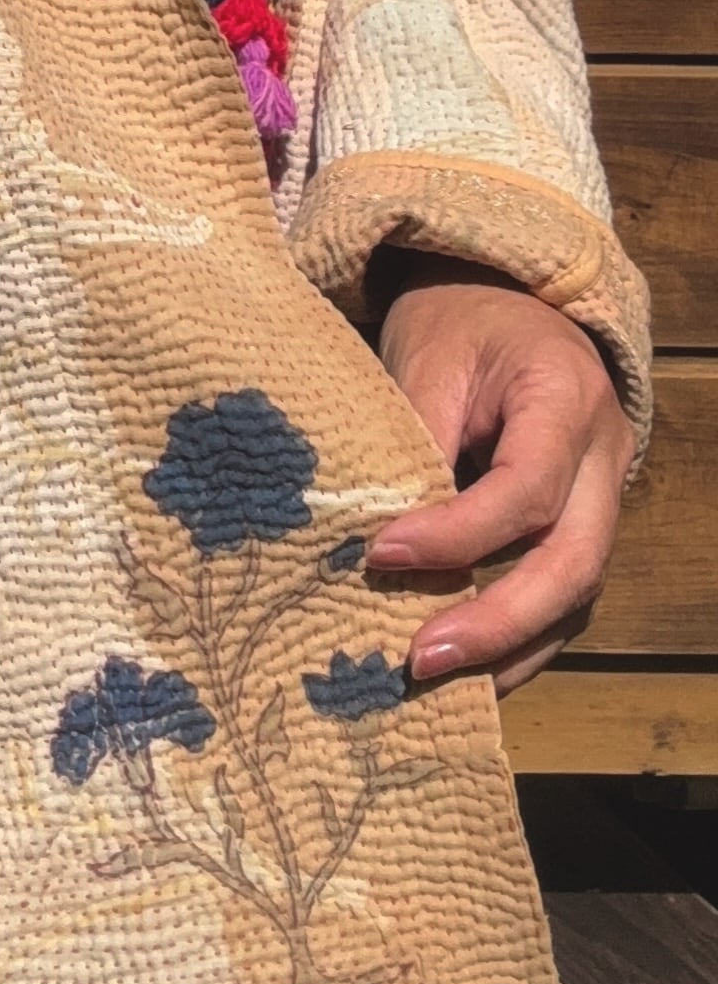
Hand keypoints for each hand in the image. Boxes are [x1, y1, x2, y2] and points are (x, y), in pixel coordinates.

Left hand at [366, 254, 635, 695]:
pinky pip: (564, 595)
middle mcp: (603, 456)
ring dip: (510, 646)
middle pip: (574, 561)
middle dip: (498, 621)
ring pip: (577, 592)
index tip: (380, 554)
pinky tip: (468, 673)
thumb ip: (414, 440)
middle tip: (420, 658)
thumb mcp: (427, 357)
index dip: (457, 534)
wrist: (505, 302)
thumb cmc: (458, 324)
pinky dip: (519, 639)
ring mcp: (602, 496)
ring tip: (436, 680)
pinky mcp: (581, 525)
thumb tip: (381, 538)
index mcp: (567, 398)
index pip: (524, 488)